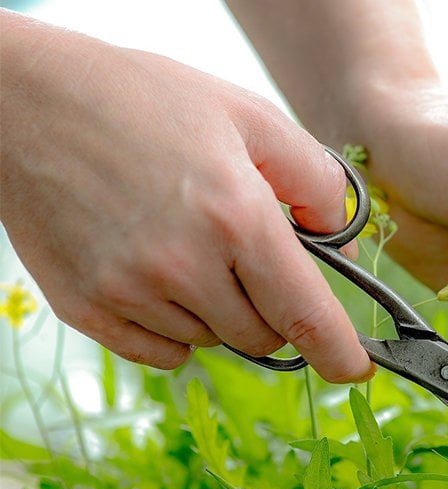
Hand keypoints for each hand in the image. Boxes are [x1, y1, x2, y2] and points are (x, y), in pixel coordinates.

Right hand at [0, 13, 372, 382]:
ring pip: (212, 342)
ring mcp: (127, 292)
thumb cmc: (145, 100)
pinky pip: (162, 353)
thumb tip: (343, 240)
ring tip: (189, 245)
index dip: (338, 352)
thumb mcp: (250, 117)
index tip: (355, 370)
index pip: (305, 314)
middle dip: (273, 309)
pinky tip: (160, 276)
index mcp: (235, 216)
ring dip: (220, 312)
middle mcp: (183, 265)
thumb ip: (314, 178)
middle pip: (262, 336)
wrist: (29, 100)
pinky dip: (176, 329)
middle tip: (251, 258)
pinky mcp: (84, 308)